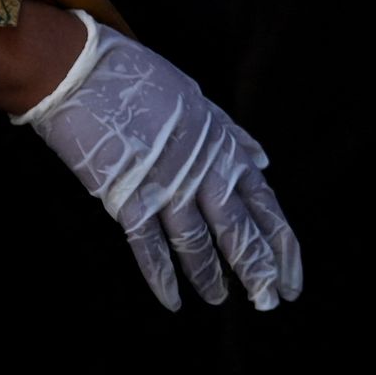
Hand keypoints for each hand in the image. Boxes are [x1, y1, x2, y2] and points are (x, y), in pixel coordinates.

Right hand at [14, 16, 303, 311]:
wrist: (84, 73)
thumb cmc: (141, 79)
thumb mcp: (199, 100)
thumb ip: (231, 136)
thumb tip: (261, 161)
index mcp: (223, 147)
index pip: (264, 204)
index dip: (280, 242)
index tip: (291, 272)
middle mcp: (202, 171)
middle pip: (239, 231)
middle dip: (257, 270)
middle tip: (269, 302)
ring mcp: (166, 187)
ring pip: (198, 244)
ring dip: (211, 277)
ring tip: (222, 300)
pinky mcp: (127, 199)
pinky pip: (149, 247)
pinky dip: (162, 277)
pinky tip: (174, 301)